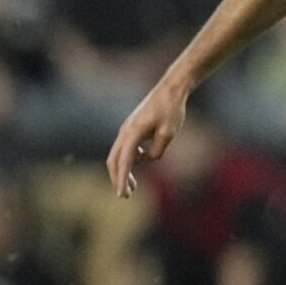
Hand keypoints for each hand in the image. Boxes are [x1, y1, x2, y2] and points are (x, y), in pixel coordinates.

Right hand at [106, 80, 188, 197]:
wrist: (170, 89)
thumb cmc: (171, 110)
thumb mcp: (168, 134)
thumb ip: (156, 152)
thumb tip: (147, 159)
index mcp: (133, 133)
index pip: (124, 162)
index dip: (122, 180)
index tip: (123, 194)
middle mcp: (125, 131)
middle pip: (114, 161)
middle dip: (118, 179)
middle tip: (126, 195)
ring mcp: (126, 129)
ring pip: (118, 155)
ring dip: (123, 171)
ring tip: (134, 187)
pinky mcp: (131, 128)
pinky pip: (125, 148)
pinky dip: (128, 160)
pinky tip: (141, 162)